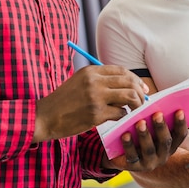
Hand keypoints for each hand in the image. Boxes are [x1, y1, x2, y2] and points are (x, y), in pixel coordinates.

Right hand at [33, 65, 148, 142]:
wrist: (45, 117)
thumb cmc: (63, 101)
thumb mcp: (79, 82)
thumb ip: (100, 81)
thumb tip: (127, 85)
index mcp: (90, 71)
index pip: (121, 70)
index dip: (135, 79)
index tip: (142, 87)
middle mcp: (94, 81)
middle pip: (128, 81)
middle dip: (140, 90)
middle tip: (143, 99)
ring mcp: (96, 97)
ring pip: (129, 96)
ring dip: (136, 103)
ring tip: (134, 109)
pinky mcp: (96, 114)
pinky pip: (120, 112)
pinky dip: (123, 115)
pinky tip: (118, 117)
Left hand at [105, 110, 188, 171]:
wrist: (128, 159)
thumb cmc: (144, 138)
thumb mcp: (153, 131)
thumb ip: (158, 121)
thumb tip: (160, 103)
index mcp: (171, 145)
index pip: (180, 135)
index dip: (181, 124)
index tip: (179, 111)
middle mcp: (163, 155)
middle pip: (165, 141)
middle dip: (161, 127)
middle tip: (157, 114)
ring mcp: (149, 163)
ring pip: (149, 149)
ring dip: (145, 135)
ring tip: (140, 122)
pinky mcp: (134, 166)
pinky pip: (132, 156)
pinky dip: (128, 144)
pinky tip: (125, 134)